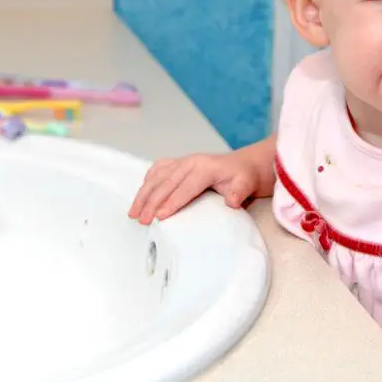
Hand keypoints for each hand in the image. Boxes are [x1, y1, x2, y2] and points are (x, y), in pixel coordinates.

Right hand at [128, 152, 257, 223]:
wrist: (245, 164)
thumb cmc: (243, 177)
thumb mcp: (247, 184)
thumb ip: (239, 192)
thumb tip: (232, 202)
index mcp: (205, 168)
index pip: (185, 187)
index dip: (172, 202)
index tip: (160, 216)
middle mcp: (191, 162)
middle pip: (166, 182)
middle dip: (152, 202)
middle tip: (142, 220)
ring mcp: (183, 161)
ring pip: (157, 177)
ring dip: (144, 194)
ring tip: (134, 213)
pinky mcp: (178, 163)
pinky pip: (158, 169)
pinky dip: (148, 181)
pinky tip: (141, 195)